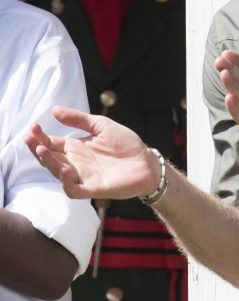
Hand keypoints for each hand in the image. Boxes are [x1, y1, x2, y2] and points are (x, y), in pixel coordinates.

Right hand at [25, 106, 158, 199]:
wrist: (147, 162)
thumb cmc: (125, 144)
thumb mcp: (101, 126)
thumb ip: (79, 119)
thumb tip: (54, 110)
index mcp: (76, 148)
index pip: (51, 143)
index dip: (39, 137)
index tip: (33, 127)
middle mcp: (76, 163)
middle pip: (50, 158)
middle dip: (37, 148)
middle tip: (29, 138)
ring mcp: (83, 177)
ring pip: (57, 173)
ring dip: (48, 163)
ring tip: (42, 150)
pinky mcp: (93, 188)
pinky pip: (73, 190)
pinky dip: (66, 183)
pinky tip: (64, 170)